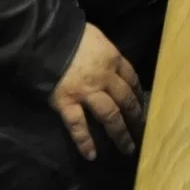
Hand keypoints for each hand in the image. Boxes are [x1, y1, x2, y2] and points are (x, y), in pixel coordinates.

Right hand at [49, 23, 143, 160]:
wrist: (47, 38)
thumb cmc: (71, 34)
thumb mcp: (96, 37)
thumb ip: (104, 52)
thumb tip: (106, 59)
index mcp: (113, 59)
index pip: (131, 78)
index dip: (137, 93)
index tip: (141, 105)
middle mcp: (105, 78)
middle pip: (126, 100)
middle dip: (136, 117)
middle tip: (142, 131)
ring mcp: (86, 92)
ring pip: (110, 115)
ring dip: (120, 133)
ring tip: (128, 148)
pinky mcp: (67, 102)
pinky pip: (78, 125)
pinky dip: (85, 141)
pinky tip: (92, 155)